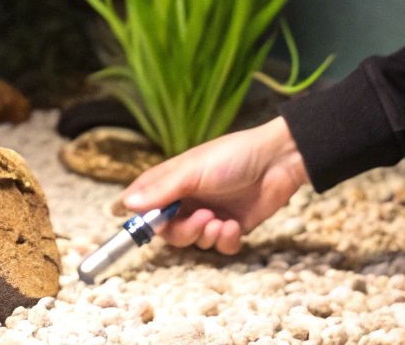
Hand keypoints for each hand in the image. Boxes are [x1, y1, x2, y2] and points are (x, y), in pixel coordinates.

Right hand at [115, 116, 307, 254]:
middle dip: (183, 232)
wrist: (278, 161)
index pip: (144, 203)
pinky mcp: (232, 227)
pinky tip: (234, 226)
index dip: (139, 218)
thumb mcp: (192, 171)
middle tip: (202, 219)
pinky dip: (226, 240)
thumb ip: (161, 190)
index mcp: (173, 182)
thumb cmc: (232, 157)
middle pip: (169, 232)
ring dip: (206, 235)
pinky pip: (220, 248)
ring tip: (221, 221)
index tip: (139, 229)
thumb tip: (126, 204)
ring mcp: (210, 214)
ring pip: (194, 242)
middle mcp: (188, 200)